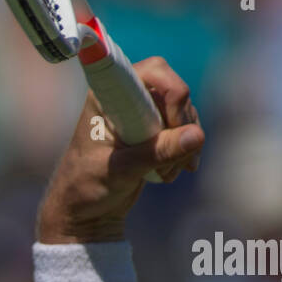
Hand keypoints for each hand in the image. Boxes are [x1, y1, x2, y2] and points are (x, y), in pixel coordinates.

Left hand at [36, 56, 204, 243]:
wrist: (84, 211)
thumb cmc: (87, 186)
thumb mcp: (123, 169)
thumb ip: (158, 151)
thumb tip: (198, 135)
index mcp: (109, 96)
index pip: (154, 71)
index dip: (172, 92)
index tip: (173, 125)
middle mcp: (127, 98)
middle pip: (175, 92)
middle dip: (182, 125)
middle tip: (172, 159)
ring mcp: (142, 114)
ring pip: (184, 113)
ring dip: (184, 143)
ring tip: (166, 174)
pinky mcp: (153, 132)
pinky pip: (184, 130)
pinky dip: (185, 150)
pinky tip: (171, 172)